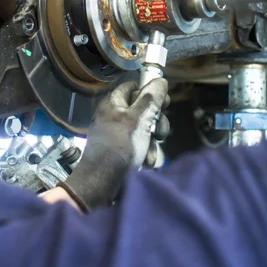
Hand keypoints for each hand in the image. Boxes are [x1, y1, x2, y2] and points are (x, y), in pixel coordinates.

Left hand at [58, 78, 169, 210]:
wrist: (100, 186)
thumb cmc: (118, 148)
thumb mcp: (138, 120)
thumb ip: (151, 99)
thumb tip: (160, 80)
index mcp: (113, 103)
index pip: (133, 86)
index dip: (150, 91)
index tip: (165, 101)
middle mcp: (114, 115)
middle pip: (143, 108)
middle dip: (156, 122)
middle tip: (161, 132)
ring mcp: (117, 133)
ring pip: (144, 128)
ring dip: (152, 141)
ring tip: (150, 153)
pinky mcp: (122, 150)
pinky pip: (139, 144)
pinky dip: (145, 152)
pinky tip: (146, 162)